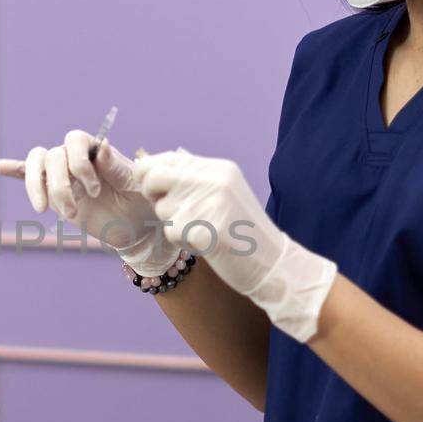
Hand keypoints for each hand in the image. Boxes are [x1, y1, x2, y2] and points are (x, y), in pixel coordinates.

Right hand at [0, 130, 181, 275]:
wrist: (137, 226)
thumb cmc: (141, 199)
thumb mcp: (136, 184)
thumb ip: (117, 166)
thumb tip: (100, 146)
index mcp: (95, 150)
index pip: (74, 140)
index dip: (78, 163)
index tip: (95, 188)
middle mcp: (75, 158)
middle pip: (51, 156)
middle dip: (59, 185)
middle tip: (74, 212)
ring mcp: (61, 175)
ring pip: (36, 166)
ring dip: (36, 187)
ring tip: (43, 210)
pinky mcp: (52, 194)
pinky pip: (27, 175)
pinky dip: (12, 169)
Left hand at [133, 148, 337, 341]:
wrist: (273, 262)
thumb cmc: (244, 230)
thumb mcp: (226, 191)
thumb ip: (195, 178)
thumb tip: (150, 167)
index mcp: (218, 169)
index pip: (168, 159)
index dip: (150, 172)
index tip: (152, 186)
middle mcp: (212, 180)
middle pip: (154, 177)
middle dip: (151, 193)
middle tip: (168, 208)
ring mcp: (208, 204)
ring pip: (162, 208)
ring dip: (173, 222)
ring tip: (200, 230)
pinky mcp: (202, 230)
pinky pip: (171, 232)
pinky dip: (181, 242)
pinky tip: (204, 244)